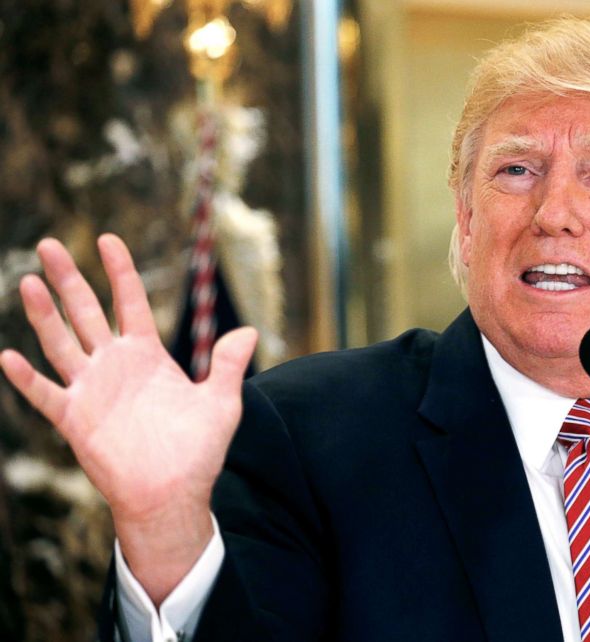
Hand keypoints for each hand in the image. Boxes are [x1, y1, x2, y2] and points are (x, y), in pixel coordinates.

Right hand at [0, 234, 256, 602]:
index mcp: (148, 356)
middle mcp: (115, 366)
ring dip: (45, 314)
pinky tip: (7, 355)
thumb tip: (250, 332)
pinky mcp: (75, 419)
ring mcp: (92, 390)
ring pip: (61, 342)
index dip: (120, 271)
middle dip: (69, 279)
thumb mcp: (221, 403)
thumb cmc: (198, 452)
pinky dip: (26, 377)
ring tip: (30, 281)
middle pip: (87, 312)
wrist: (174, 494)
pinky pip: (45, 393)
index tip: (108, 239)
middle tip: (49, 244)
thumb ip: (227, 365)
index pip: (131, 303)